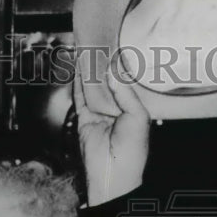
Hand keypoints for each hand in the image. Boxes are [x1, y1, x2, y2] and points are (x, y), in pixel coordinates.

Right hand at [73, 51, 149, 205]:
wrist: (113, 173)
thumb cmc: (131, 150)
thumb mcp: (137, 116)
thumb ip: (125, 92)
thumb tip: (112, 71)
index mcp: (133, 109)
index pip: (126, 84)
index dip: (122, 67)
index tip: (118, 48)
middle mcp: (116, 109)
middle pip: (108, 82)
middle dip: (104, 65)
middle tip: (101, 43)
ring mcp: (99, 113)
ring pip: (93, 86)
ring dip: (90, 69)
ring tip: (88, 48)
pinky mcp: (84, 118)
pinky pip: (80, 96)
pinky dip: (78, 81)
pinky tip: (78, 66)